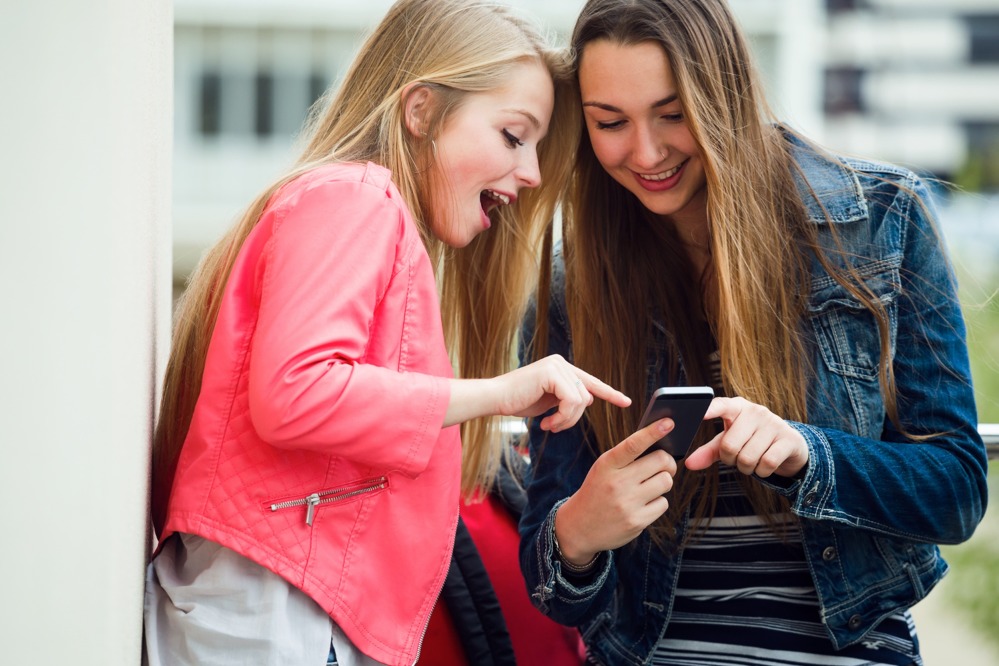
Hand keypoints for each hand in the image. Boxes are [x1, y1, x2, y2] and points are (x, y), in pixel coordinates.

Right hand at [495, 354, 630, 431]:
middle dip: (572, 418)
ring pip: (580, 401)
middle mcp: (561, 363)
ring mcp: (557, 365)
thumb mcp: (548, 401)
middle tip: (553, 427)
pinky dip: (562, 417)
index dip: (609, 393)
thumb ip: (567, 398)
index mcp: (562, 368)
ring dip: (566, 420)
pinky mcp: (552, 372)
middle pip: (586, 397)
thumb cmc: (517, 401)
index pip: (591, 383)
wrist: (494, 398)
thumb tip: (587, 400)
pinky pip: (571, 401)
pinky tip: (546, 423)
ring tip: (549, 426)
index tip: (626, 402)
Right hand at [553, 419, 675, 564]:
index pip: (633, 444)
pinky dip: (658, 502)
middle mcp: (617, 483)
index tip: (669, 422)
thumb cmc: (597, 491)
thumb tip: (662, 448)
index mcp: (606, 464)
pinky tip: (644, 504)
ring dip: (663, 482)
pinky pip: (663, 504)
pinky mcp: (637, 522)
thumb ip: (627, 458)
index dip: (653, 432)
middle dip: (667, 462)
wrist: (578, 527)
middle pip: (660, 461)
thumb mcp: (603, 469)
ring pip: (666, 482)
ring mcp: (627, 503)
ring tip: (649, 486)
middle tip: (664, 465)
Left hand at [684, 397, 807, 477]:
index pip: (721, 406)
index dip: (711, 410)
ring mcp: (774, 423)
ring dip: (746, 468)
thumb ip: (708, 451)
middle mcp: (755, 411)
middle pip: (730, 446)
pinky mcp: (788, 439)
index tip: (701, 413)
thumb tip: (689, 464)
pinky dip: (762, 471)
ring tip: (751, 460)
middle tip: (737, 456)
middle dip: (730, 460)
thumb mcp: (728, 442)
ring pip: (747, 458)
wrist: (788, 445)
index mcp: (737, 407)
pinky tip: (765, 464)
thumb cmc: (751, 440)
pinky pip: (767, 464)